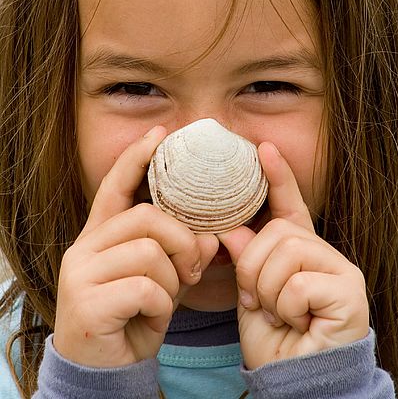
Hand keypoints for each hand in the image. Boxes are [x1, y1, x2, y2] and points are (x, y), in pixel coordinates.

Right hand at [54, 125, 217, 367]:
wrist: (107, 370)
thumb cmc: (136, 315)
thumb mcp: (165, 279)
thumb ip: (182, 253)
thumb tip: (208, 237)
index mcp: (101, 236)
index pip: (116, 186)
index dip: (137, 159)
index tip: (159, 134)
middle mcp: (85, 248)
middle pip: (147, 217)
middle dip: (181, 241)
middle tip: (191, 268)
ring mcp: (81, 274)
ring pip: (150, 251)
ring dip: (173, 278)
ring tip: (168, 297)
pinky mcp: (86, 302)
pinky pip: (146, 287)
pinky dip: (163, 304)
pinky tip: (152, 317)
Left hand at [219, 142, 368, 369]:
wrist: (293, 382)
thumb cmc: (274, 339)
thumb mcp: (250, 295)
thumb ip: (246, 259)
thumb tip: (233, 231)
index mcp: (301, 251)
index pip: (288, 206)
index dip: (276, 177)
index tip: (262, 148)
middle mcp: (324, 254)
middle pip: (278, 231)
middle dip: (254, 268)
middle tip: (257, 300)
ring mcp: (341, 270)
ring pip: (286, 253)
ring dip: (267, 290)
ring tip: (279, 313)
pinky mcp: (349, 290)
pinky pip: (297, 282)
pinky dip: (285, 307)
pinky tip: (299, 322)